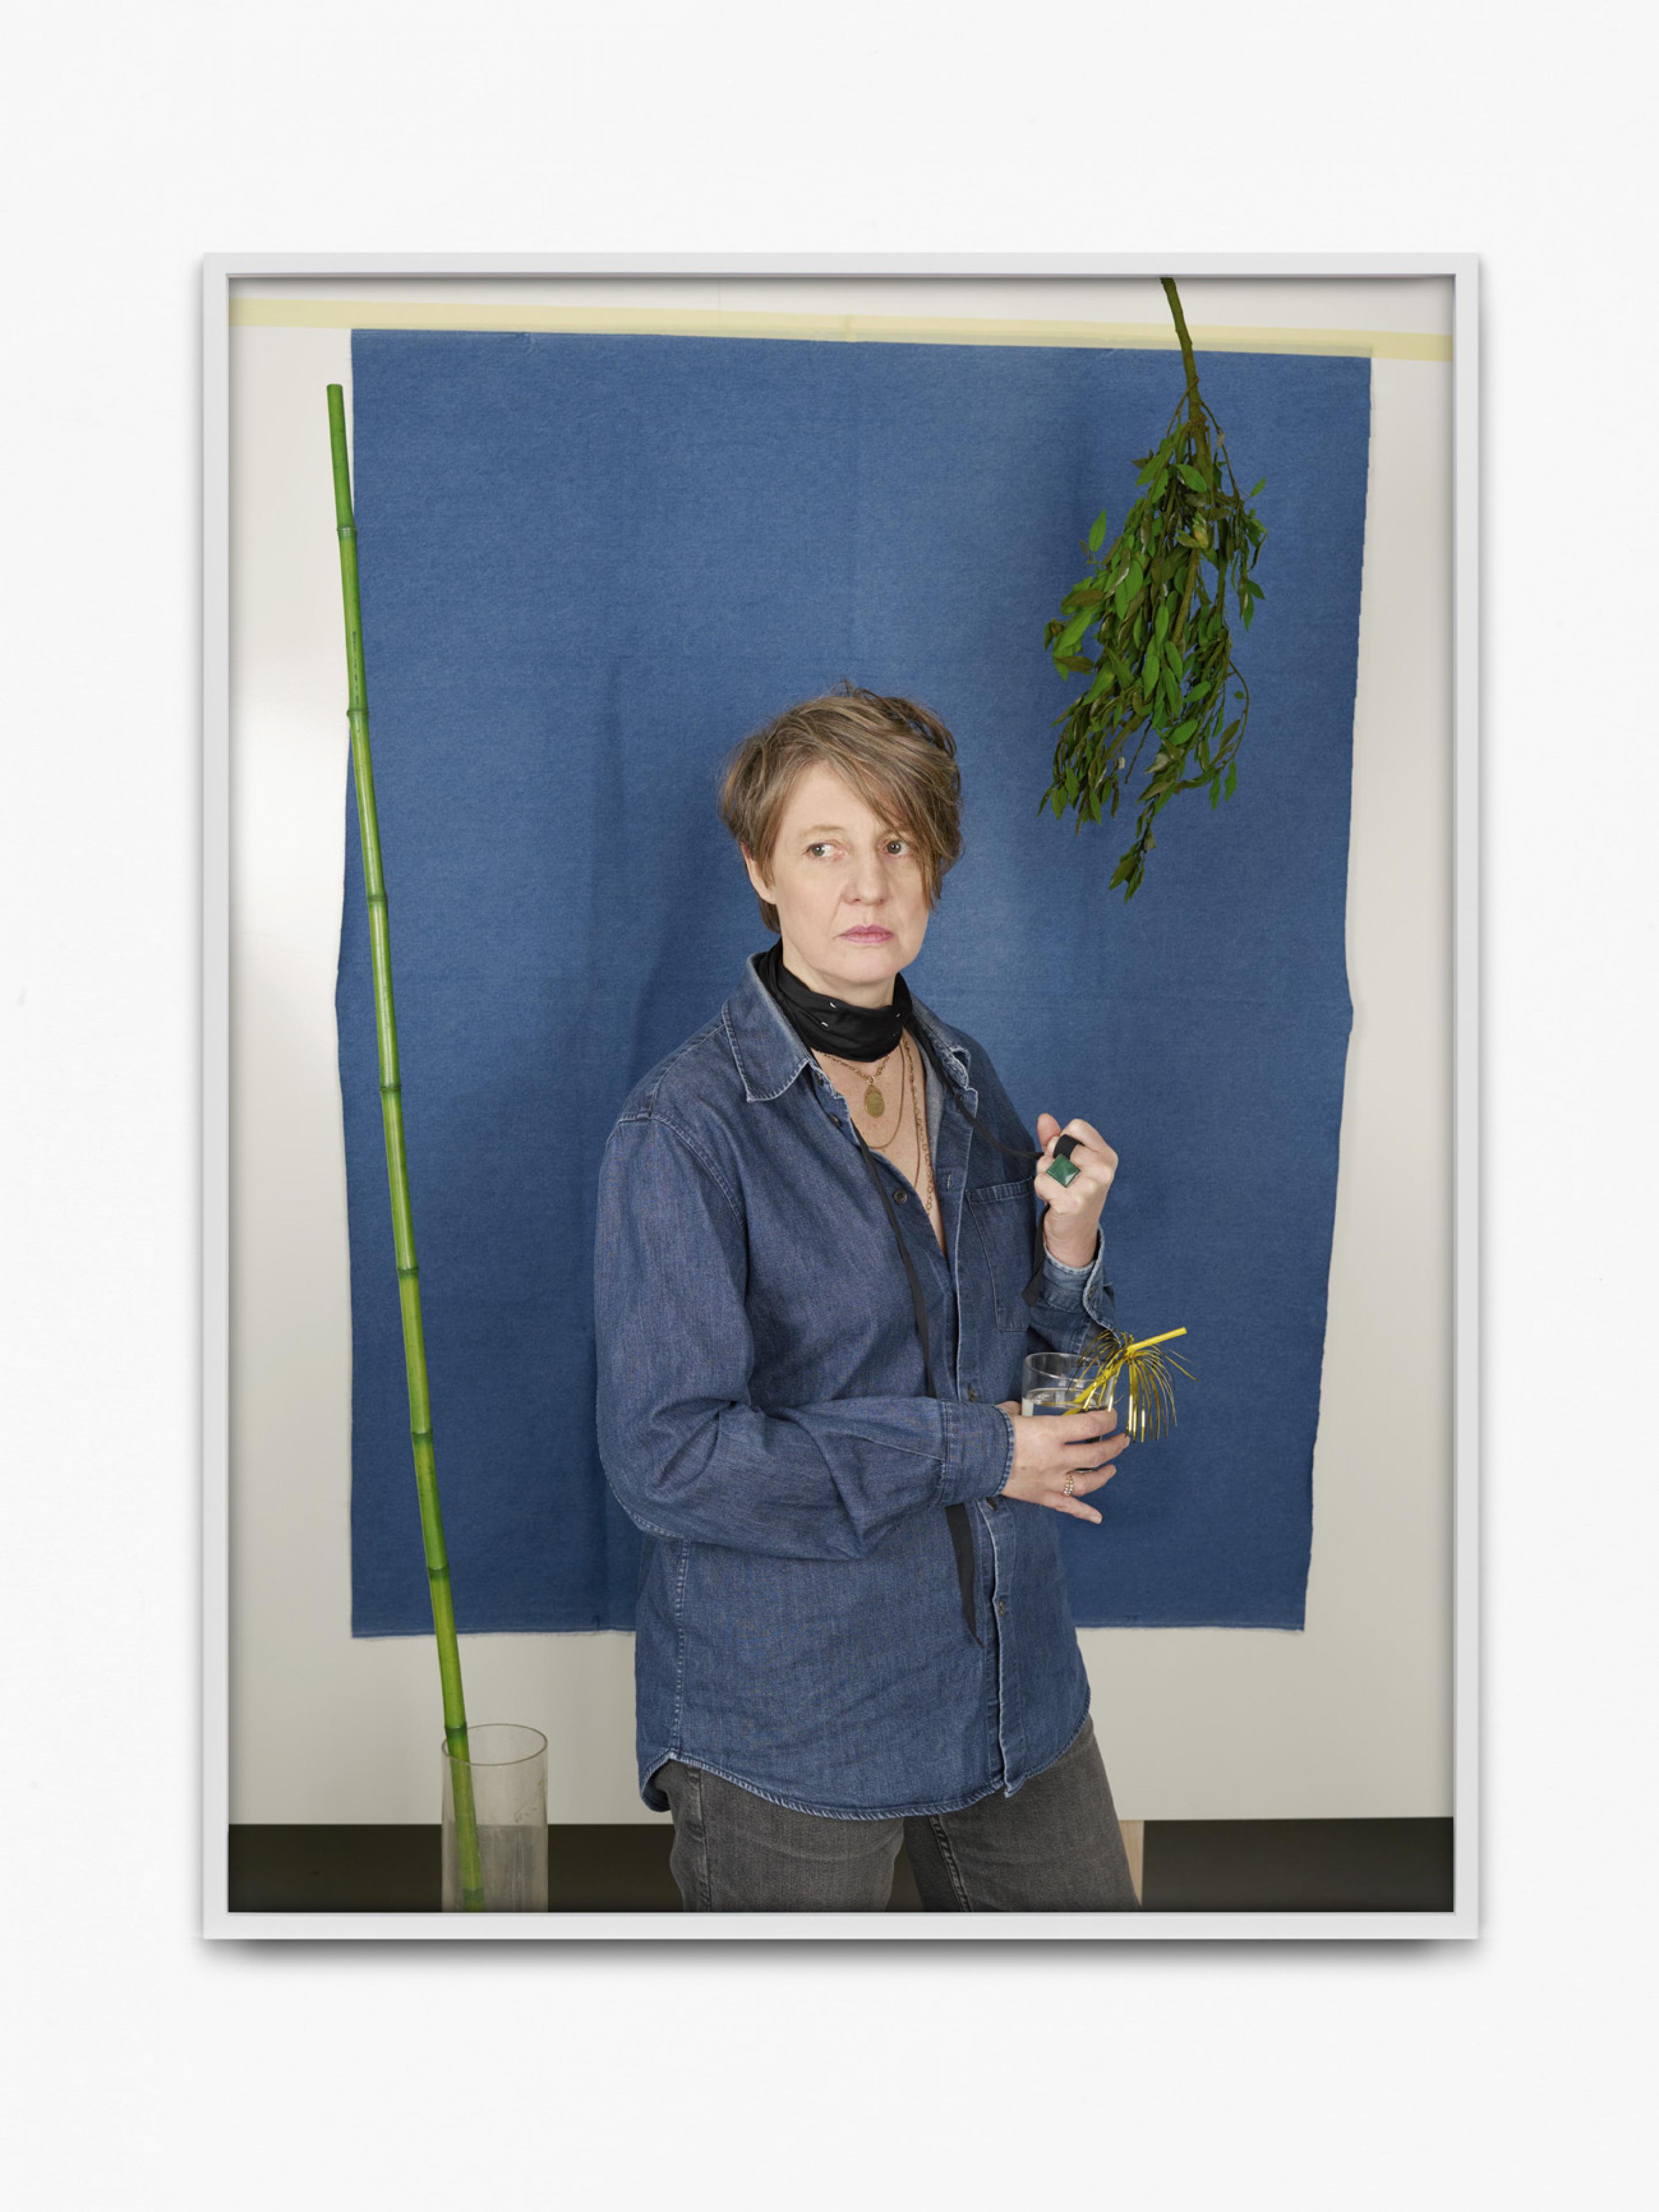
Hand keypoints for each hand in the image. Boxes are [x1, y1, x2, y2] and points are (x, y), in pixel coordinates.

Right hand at [995, 1401, 1128, 1523]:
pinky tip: (1097, 1517)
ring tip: (1112, 1469)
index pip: (1092, 1426)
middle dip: (1114, 1446)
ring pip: (1089, 1482)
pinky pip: (1067, 1507)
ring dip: (1105, 1475)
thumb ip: (1023, 1411)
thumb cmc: (988, 1431)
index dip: (1108, 1420)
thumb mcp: (1010, 1412)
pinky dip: (1084, 1513)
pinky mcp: (1041, 1497)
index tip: (1112, 1416)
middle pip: (1097, 1454)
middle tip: (1122, 1440)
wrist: (969, 1458)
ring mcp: (1051, 1481)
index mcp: (1052, 1433)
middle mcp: (1057, 1458)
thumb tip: (1023, 1410)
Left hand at [1034, 1112, 1116, 1269]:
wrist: (1075, 1234)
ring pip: (1047, 1163)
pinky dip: (1042, 1191)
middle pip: (1057, 1144)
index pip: (1076, 1127)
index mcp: (1106, 1156)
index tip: (1068, 1160)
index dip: (1063, 1141)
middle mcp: (1103, 1169)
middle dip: (1051, 1160)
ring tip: (1058, 1191)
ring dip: (1045, 1177)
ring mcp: (1090, 1186)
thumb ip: (1055, 1139)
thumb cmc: (1071, 1193)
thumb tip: (1043, 1117)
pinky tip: (1054, 1202)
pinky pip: (1042, 1181)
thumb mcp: (1068, 1163)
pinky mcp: (1073, 1202)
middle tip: (1062, 1180)